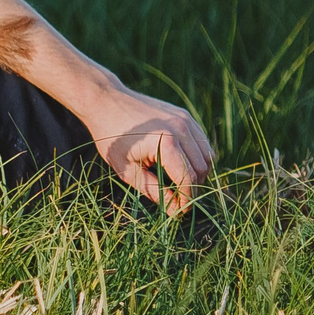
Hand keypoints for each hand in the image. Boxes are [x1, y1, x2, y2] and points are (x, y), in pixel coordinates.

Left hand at [81, 85, 216, 214]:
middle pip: (202, 169)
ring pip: (208, 156)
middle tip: (176, 198)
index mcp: (167, 143)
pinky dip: (197, 157)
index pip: (188, 179)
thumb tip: (175, 211)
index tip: (179, 212)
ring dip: (197, 173)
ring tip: (177, 181)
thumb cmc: (112, 138)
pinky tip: (179, 163)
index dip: (186, 200)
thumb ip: (153, 191)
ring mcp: (186, 120)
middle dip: (192, 188)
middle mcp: (182, 129)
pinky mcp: (185, 116)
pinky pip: (203, 142)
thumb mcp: (127, 170)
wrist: (106, 101)